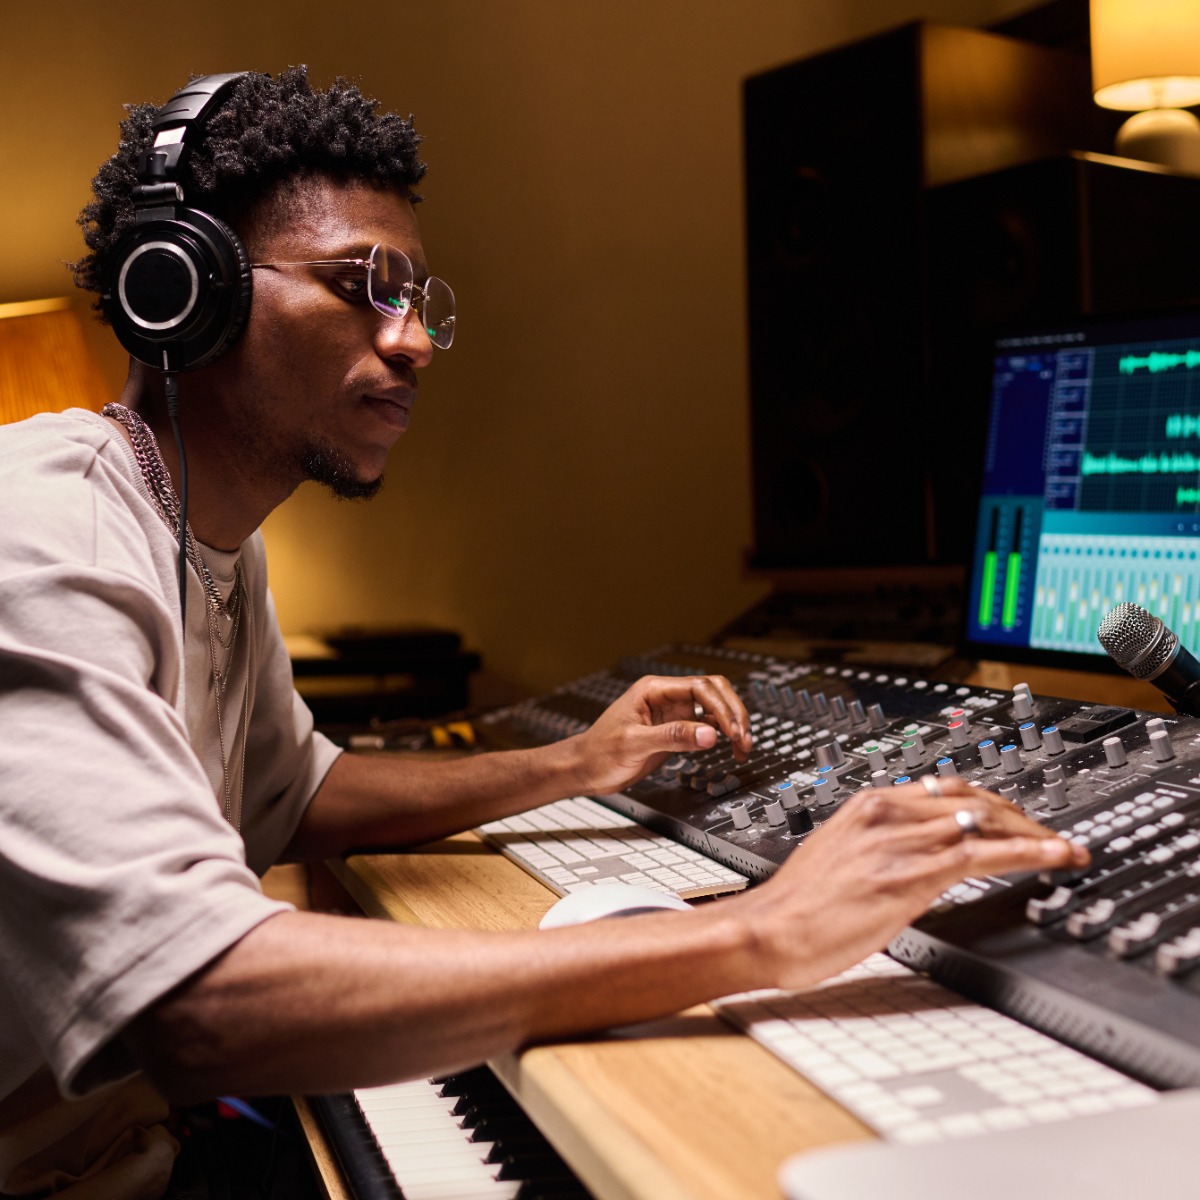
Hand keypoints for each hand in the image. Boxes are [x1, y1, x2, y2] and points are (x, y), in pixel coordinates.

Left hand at [566, 674, 753, 795]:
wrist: (585, 769)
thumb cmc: (599, 752)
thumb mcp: (635, 744)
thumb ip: (673, 737)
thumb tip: (710, 733)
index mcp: (654, 690)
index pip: (700, 687)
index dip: (722, 707)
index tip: (732, 731)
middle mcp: (666, 697)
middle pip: (713, 692)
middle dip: (734, 713)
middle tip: (744, 739)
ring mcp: (672, 713)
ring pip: (714, 708)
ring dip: (732, 724)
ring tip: (742, 748)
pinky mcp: (675, 730)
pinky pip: (706, 726)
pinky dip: (722, 736)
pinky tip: (729, 749)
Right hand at [730, 777, 1089, 991]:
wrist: (770, 929)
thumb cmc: (797, 905)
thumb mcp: (839, 858)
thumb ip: (878, 848)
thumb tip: (912, 858)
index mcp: (868, 805)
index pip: (945, 787)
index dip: (991, 801)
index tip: (1015, 817)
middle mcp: (888, 814)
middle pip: (973, 799)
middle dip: (1020, 816)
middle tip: (1049, 838)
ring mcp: (901, 843)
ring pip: (985, 821)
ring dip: (1035, 834)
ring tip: (1065, 850)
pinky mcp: (912, 875)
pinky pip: (984, 854)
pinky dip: (1030, 852)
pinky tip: (1054, 858)